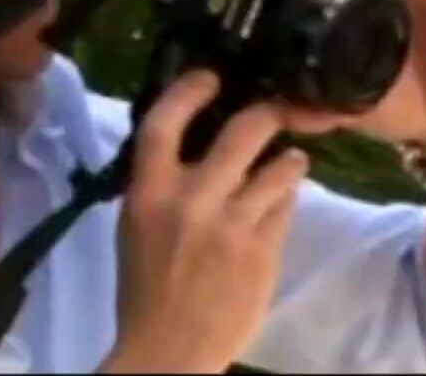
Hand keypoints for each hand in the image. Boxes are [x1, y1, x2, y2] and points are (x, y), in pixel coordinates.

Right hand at [101, 69, 308, 373]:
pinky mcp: (264, 251)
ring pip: (281, 167)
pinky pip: (287, 207)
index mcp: (149, 193)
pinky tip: (282, 199)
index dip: (190, 89)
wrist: (168, 350)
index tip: (210, 77)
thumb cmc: (145, 285)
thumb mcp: (136, 225)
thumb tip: (189, 137)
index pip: (165, 120)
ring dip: (289, 159)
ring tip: (289, 160)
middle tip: (275, 110)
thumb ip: (160, 182)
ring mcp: (233, 225)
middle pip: (243, 131)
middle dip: (267, 113)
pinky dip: (287, 198)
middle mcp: (192, 201)